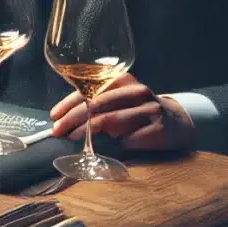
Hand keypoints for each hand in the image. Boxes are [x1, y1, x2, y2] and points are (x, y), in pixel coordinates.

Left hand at [49, 74, 195, 151]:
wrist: (174, 123)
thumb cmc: (135, 112)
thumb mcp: (116, 101)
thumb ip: (94, 103)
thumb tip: (60, 118)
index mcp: (122, 80)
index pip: (89, 89)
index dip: (68, 104)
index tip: (53, 117)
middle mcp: (137, 91)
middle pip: (97, 104)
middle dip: (73, 119)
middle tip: (58, 131)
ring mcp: (150, 109)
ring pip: (112, 120)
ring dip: (88, 131)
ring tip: (73, 139)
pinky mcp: (159, 128)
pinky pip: (131, 138)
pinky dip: (117, 143)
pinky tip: (111, 146)